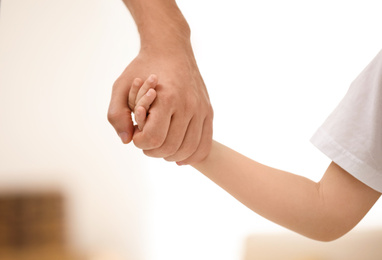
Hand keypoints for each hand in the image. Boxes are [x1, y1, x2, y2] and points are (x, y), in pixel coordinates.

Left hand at [108, 48, 212, 164]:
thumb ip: (117, 114)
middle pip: (170, 148)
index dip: (141, 143)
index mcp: (166, 98)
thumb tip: (127, 140)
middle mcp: (188, 104)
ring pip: (188, 149)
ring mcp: (201, 109)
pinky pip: (205, 144)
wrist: (170, 49)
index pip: (154, 139)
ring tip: (161, 146)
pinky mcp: (208, 112)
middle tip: (147, 140)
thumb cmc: (143, 68)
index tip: (137, 134)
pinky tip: (179, 157)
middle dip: (153, 151)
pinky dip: (192, 156)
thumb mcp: (120, 85)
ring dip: (171, 156)